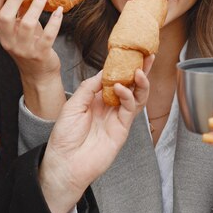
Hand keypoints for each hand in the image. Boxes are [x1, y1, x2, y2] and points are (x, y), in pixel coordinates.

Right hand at [0, 0, 64, 118]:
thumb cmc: (28, 45)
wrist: (38, 73)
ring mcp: (23, 48)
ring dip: (36, 6)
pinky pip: (47, 36)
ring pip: (27, 24)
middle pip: (6, 16)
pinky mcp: (39, 54)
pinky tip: (59, 11)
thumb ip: (17, 9)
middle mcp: (8, 40)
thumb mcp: (18, 27)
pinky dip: (54, 22)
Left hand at [39, 68, 150, 212]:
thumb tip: (104, 71)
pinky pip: (130, 109)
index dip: (120, 65)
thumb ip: (89, 87)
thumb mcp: (72, 105)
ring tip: (140, 70)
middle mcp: (108, 106)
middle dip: (140, 70)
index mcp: (95, 98)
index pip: (112, 77)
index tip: (127, 51)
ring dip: (140, 82)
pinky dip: (128, 96)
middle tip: (148, 56)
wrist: (65, 162)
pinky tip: (122, 88)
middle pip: (130, 85)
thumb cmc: (64, 135)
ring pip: (136, 96)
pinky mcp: (122, 129)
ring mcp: (117, 118)